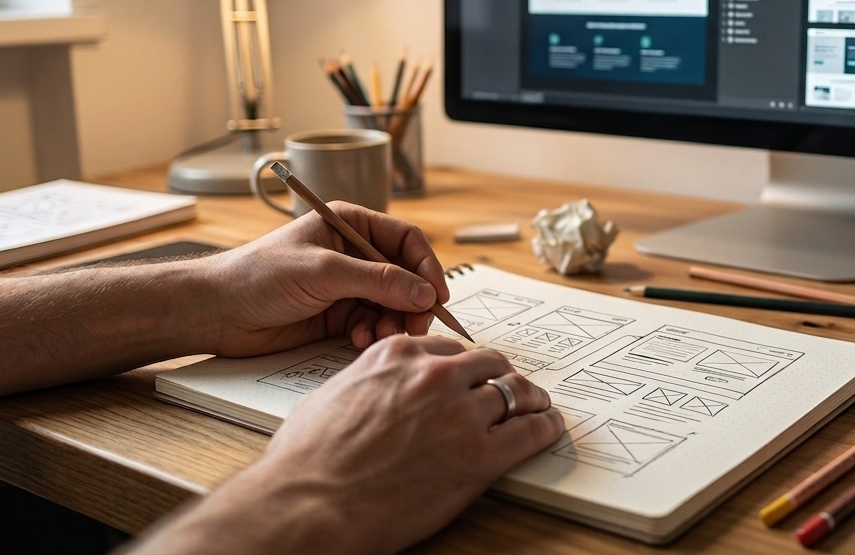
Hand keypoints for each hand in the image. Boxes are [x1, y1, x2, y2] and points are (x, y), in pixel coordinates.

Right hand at [131, 336, 566, 554]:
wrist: (310, 506)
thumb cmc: (305, 462)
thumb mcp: (327, 397)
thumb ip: (361, 381)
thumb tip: (366, 389)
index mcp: (398, 355)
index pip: (451, 348)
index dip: (466, 366)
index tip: (473, 376)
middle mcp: (435, 375)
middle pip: (490, 364)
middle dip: (501, 377)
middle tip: (510, 391)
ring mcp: (461, 413)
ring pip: (516, 393)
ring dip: (530, 400)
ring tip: (539, 408)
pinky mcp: (481, 456)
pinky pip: (531, 431)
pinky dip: (546, 428)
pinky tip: (549, 429)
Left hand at [203, 202, 451, 356]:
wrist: (217, 312)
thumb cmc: (259, 275)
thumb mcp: (324, 272)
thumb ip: (378, 281)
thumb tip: (424, 293)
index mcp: (350, 225)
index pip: (406, 241)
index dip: (426, 267)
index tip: (437, 295)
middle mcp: (353, 253)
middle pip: (404, 276)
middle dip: (412, 302)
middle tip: (415, 326)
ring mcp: (345, 285)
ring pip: (391, 304)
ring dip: (393, 322)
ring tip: (381, 336)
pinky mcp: (336, 315)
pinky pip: (371, 324)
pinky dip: (372, 334)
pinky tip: (358, 340)